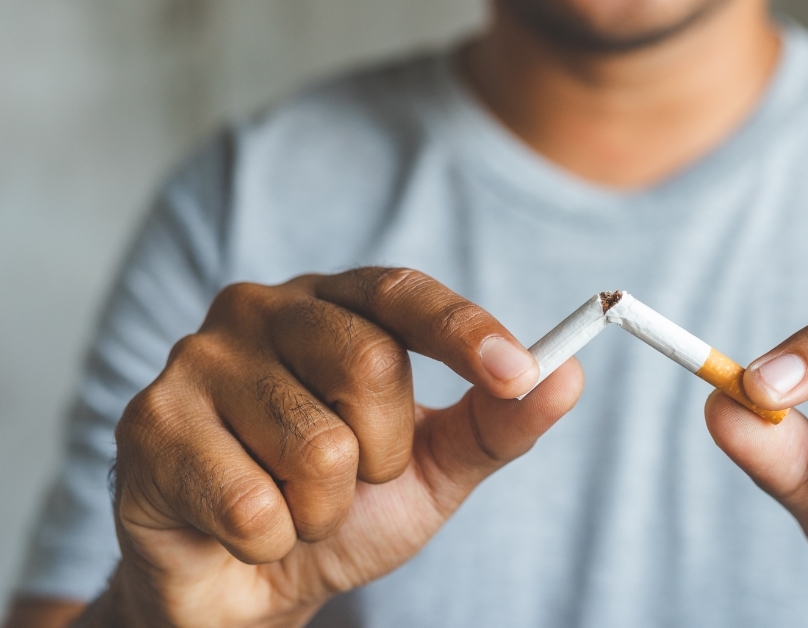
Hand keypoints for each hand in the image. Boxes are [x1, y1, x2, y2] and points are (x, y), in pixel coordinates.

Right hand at [100, 268, 583, 627]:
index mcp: (333, 306)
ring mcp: (196, 362)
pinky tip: (244, 527)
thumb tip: (570, 376)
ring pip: (316, 446)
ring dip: (324, 509)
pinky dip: (271, 541)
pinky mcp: (148, 426)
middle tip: (353, 478)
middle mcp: (260, 310)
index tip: (517, 372)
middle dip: (384, 453)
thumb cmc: (342, 506)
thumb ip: (498, 422)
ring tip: (293, 504)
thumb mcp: (434, 465)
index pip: (403, 292)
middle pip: (368, 362)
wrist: (249, 580)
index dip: (464, 330)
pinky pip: (254, 505)